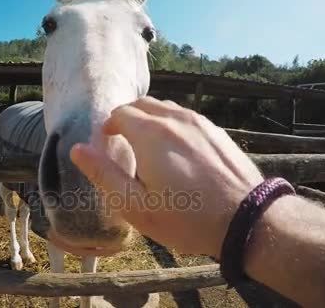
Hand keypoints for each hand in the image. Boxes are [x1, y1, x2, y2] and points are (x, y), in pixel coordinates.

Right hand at [70, 97, 263, 255]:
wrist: (246, 219)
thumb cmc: (186, 218)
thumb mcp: (135, 205)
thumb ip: (104, 174)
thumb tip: (77, 149)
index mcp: (150, 133)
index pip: (120, 113)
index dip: (108, 127)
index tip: (108, 145)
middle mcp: (175, 119)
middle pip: (142, 104)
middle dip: (127, 118)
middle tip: (123, 143)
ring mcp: (199, 122)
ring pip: (165, 109)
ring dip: (150, 120)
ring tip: (148, 147)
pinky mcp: (216, 131)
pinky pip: (186, 118)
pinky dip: (172, 125)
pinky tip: (176, 152)